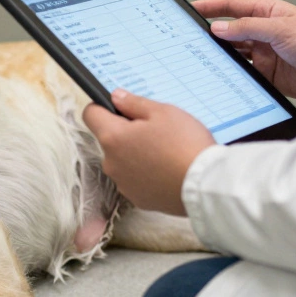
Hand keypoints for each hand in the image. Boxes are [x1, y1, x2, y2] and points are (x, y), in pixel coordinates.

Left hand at [82, 89, 215, 215]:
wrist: (205, 186)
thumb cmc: (185, 144)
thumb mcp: (163, 112)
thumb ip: (133, 103)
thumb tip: (115, 97)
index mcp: (113, 137)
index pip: (90, 114)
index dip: (103, 107)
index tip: (121, 107)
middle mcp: (110, 162)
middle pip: (110, 139)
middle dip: (126, 132)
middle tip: (156, 131)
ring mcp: (122, 183)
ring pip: (122, 161)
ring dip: (136, 154)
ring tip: (165, 153)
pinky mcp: (137, 199)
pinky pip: (135, 180)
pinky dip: (146, 174)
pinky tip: (166, 171)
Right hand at [193, 0, 295, 102]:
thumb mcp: (282, 29)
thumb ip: (248, 28)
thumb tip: (219, 27)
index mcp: (269, 13)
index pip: (233, 6)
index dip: (211, 6)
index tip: (191, 8)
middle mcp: (264, 32)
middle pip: (230, 30)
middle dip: (211, 32)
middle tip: (190, 36)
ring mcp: (264, 53)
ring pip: (234, 52)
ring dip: (220, 54)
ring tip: (202, 56)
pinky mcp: (267, 74)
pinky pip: (243, 72)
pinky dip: (231, 73)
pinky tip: (221, 73)